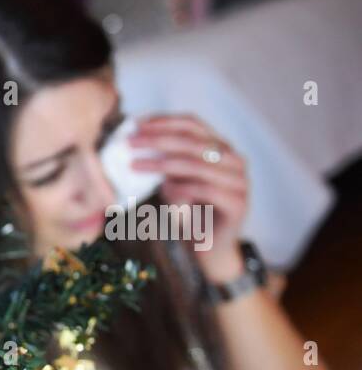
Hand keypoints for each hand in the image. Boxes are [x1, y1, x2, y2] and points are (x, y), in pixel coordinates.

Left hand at [129, 114, 248, 284]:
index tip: (135, 124)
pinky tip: (163, 188)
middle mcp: (233, 159)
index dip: (164, 121)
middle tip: (130, 143)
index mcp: (220, 147)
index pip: (192, 124)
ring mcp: (239, 180)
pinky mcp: (238, 203)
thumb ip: (164, 164)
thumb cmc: (188, 212)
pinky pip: (205, 189)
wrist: (209, 248)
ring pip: (197, 164)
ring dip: (162, 164)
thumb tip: (136, 143)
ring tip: (135, 166)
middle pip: (193, 141)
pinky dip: (181, 187)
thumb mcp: (173, 182)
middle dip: (157, 140)